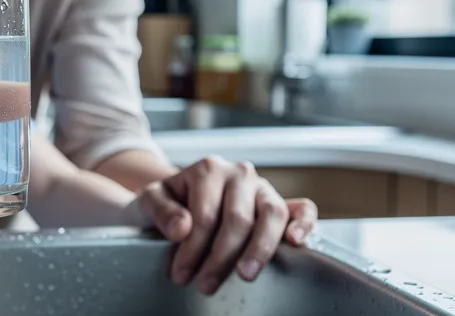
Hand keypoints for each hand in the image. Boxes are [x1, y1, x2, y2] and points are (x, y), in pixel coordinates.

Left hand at [131, 156, 317, 294]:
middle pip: (237, 220)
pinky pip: (302, 208)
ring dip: (259, 249)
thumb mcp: (149, 201)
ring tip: (245, 275)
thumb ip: (161, 210)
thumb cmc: (165, 203)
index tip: (181, 274)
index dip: (193, 249)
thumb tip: (183, 228)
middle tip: (205, 285)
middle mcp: (239, 173)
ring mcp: (263, 187)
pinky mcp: (280, 202)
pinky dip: (304, 223)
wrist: (176, 200)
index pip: (205, 215)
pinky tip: (296, 242)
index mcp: (208, 169)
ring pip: (271, 215)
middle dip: (220, 258)